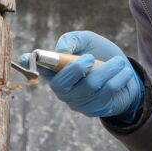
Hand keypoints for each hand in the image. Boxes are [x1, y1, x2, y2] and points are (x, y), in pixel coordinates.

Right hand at [27, 31, 144, 121]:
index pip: (36, 68)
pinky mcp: (92, 110)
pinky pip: (104, 96)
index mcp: (55, 69)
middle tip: (91, 58)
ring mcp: (76, 101)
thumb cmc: (101, 54)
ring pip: (88, 88)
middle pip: (62, 85)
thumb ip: (74, 40)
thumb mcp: (88, 41)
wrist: (124, 72)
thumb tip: (61, 49)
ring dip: (106, 72)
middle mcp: (62, 88)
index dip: (29, 64)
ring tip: (119, 62)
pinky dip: (117, 81)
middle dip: (77, 70)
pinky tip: (123, 73)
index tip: (27, 59)